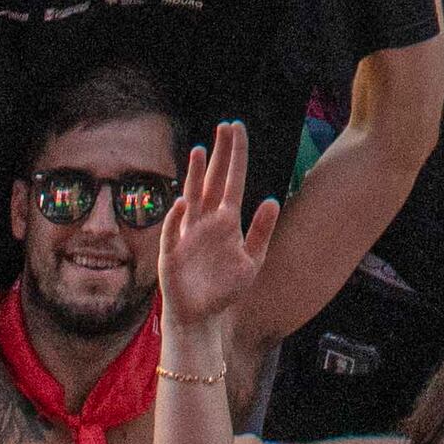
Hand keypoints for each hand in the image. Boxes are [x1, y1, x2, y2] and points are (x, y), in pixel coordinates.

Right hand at [158, 118, 279, 338]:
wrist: (201, 316)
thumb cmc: (224, 287)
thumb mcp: (251, 261)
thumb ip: (261, 232)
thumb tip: (272, 200)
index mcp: (226, 222)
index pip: (233, 181)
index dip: (236, 156)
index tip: (237, 130)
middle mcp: (206, 222)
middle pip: (212, 181)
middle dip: (219, 155)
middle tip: (224, 126)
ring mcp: (187, 235)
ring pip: (192, 198)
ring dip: (194, 176)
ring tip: (200, 150)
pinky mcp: (171, 253)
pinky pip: (172, 232)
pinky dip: (176, 218)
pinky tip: (182, 202)